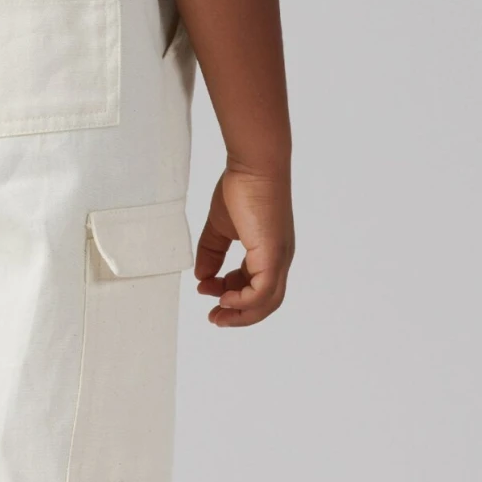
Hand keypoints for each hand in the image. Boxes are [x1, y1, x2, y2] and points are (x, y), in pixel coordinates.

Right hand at [194, 165, 293, 326]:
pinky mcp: (273, 254)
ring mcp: (279, 257)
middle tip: (213, 317)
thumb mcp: (221, 226)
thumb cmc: (242, 187)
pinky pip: (262, 291)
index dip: (231, 294)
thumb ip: (212, 252)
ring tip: (216, 311)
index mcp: (269, 252)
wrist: (254, 165)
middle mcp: (279, 258)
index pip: (256, 286)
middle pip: (266, 302)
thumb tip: (202, 277)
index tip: (206, 290)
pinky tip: (223, 297)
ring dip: (240, 313)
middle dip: (239, 314)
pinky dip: (243, 301)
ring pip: (267, 302)